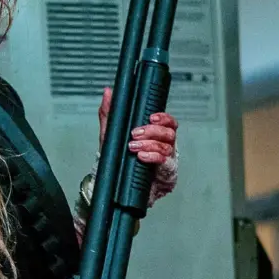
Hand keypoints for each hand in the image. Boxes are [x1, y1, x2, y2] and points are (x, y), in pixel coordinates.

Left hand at [92, 87, 179, 209]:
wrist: (116, 186)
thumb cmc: (118, 159)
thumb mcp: (110, 134)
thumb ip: (109, 113)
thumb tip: (108, 92)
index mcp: (155, 135)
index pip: (168, 122)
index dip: (163, 117)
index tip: (151, 117)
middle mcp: (164, 146)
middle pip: (170, 133)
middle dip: (152, 131)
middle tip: (135, 133)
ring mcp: (166, 160)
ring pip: (168, 146)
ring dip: (150, 144)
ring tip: (133, 146)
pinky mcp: (166, 175)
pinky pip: (166, 163)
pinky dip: (154, 157)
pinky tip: (142, 156)